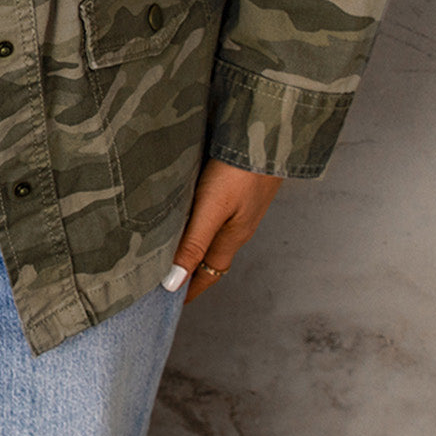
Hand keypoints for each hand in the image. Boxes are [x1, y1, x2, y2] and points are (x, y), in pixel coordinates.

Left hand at [162, 157, 283, 303]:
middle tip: (168, 277)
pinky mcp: (240, 187)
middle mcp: (238, 225)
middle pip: (212, 256)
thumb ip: (193, 243)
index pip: (209, 274)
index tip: (172, 302)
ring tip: (174, 247)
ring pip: (215, 233)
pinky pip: (218, 213)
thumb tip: (173, 283)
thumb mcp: (212, 209)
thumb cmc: (240, 171)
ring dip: (197, 244)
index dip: (191, 288)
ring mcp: (242, 206)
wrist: (267, 133)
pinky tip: (192, 209)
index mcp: (233, 236)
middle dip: (193, 270)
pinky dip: (202, 220)